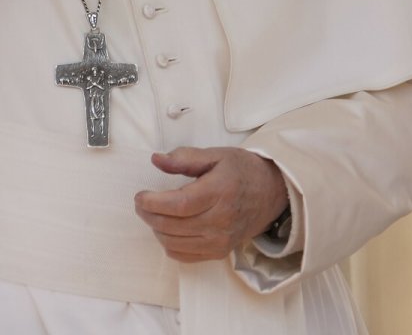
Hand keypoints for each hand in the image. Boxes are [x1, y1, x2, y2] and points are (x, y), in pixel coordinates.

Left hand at [134, 147, 288, 262]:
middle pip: (172, 226)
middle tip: (141, 203)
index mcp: (219, 192)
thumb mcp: (216, 155)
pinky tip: (167, 230)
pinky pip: (184, 256)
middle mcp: (220, 220)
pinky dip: (169, 244)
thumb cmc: (242, 171)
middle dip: (149, 215)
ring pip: (174, 243)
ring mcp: (220, 240)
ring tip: (152, 214)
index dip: (153, 203)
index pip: (179, 205)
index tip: (140, 196)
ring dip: (156, 229)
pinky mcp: (220, 252)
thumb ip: (184, 158)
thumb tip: (156, 159)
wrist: (271, 193)